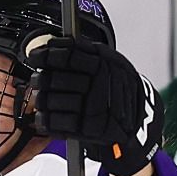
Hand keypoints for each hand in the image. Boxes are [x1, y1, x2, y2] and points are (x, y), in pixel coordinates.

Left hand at [27, 36, 164, 175]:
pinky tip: (44, 118)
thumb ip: (86, 53)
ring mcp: (96, 107)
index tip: (35, 56)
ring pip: (54, 101)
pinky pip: (60, 124)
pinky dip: (47, 121)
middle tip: (37, 80)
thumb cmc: (120, 90)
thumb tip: (54, 46)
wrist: (141, 119)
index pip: (68, 54)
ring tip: (41, 100)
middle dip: (41, 80)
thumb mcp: (111, 62)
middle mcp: (101, 83)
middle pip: (56, 78)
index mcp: (105, 63)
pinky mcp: (91, 129)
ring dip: (42, 101)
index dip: (47, 55)